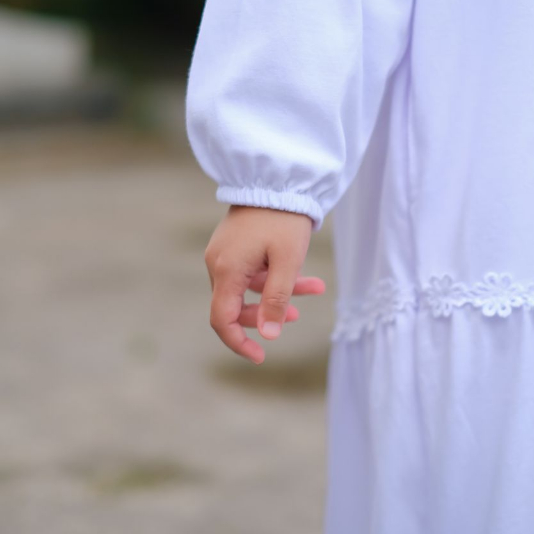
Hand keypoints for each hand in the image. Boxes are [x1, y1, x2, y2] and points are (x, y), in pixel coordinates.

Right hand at [204, 205, 325, 363]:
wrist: (278, 177)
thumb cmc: (284, 218)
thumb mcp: (287, 262)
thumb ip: (277, 300)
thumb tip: (269, 335)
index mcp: (226, 270)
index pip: (222, 320)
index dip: (238, 342)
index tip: (259, 357)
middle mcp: (218, 263)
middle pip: (235, 305)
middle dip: (266, 314)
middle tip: (295, 316)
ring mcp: (225, 253)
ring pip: (249, 288)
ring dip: (278, 293)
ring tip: (314, 289)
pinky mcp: (235, 245)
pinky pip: (252, 271)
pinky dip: (275, 277)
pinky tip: (309, 279)